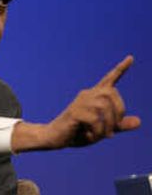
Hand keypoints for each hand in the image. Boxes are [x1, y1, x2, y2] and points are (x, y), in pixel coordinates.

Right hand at [11, 55, 140, 151]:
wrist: (55, 137)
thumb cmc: (77, 132)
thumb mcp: (101, 130)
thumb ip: (118, 126)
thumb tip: (138, 122)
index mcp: (93, 97)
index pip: (108, 80)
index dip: (120, 69)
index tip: (131, 57)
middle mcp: (86, 95)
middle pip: (111, 94)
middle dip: (118, 111)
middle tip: (114, 129)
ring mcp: (79, 102)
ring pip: (104, 107)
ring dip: (108, 125)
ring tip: (103, 136)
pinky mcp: (74, 112)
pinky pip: (94, 120)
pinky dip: (97, 131)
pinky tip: (89, 136)